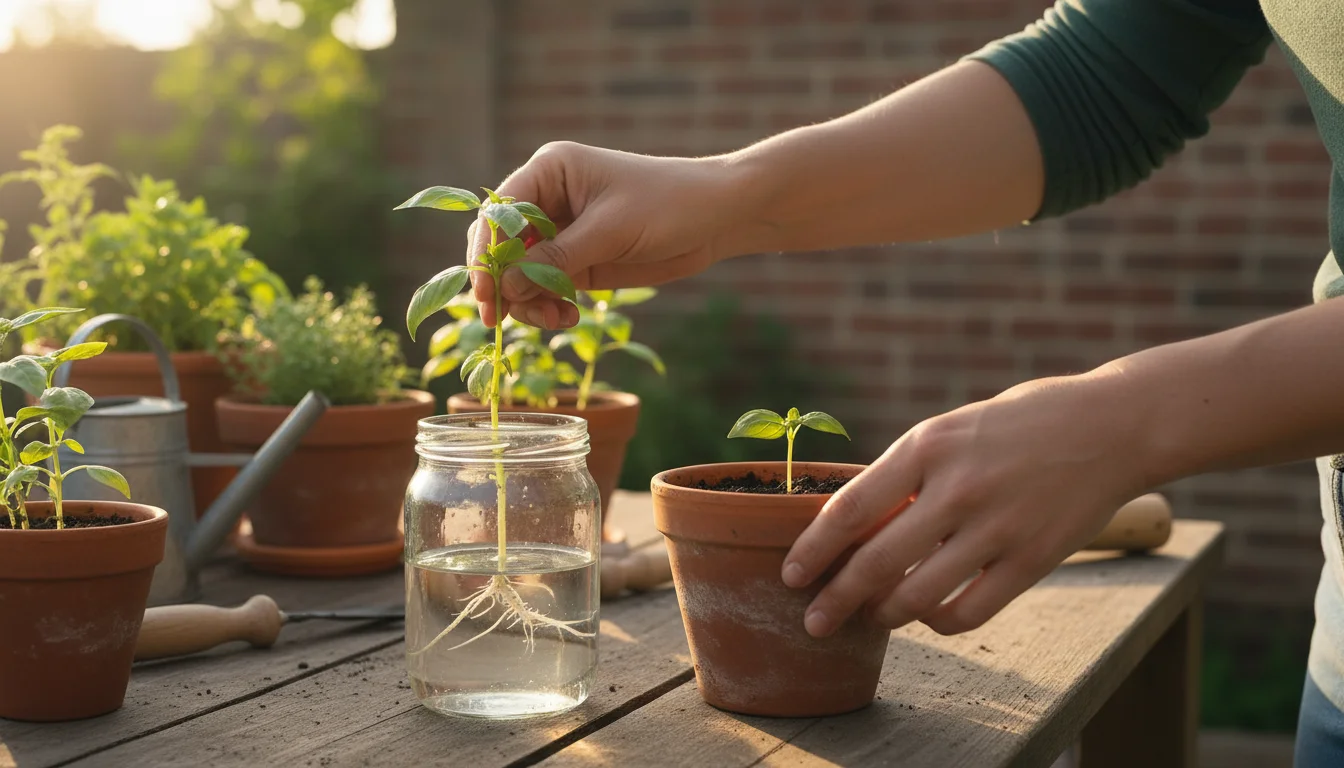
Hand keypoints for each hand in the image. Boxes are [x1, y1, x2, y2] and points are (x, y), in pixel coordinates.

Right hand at [468, 142, 746, 328]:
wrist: (717, 217)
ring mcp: (560, 232)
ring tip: (555, 319)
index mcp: (550, 171)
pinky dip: (547, 306)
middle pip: (500, 246)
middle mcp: (547, 199)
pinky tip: (567, 316)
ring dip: (527, 302)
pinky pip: (545, 287)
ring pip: (519, 273)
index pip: (498, 213)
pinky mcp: (577, 260)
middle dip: (502, 283)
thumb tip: (506, 287)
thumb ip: (556, 260)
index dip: (485, 254)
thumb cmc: (668, 204)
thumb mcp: (610, 231)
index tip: (486, 293)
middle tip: (502, 320)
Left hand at [782, 368, 1149, 636]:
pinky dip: (937, 621)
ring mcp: (996, 528)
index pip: (850, 509)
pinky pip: (967, 612)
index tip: (792, 575)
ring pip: (916, 596)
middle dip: (835, 601)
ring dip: (883, 615)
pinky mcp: (1033, 560)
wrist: (1112, 425)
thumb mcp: (951, 429)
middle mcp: (957, 488)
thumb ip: (907, 473)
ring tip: (871, 617)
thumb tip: (853, 525)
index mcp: (927, 446)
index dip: (813, 549)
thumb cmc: (1019, 423)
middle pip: (874, 563)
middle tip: (814, 622)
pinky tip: (928, 614)